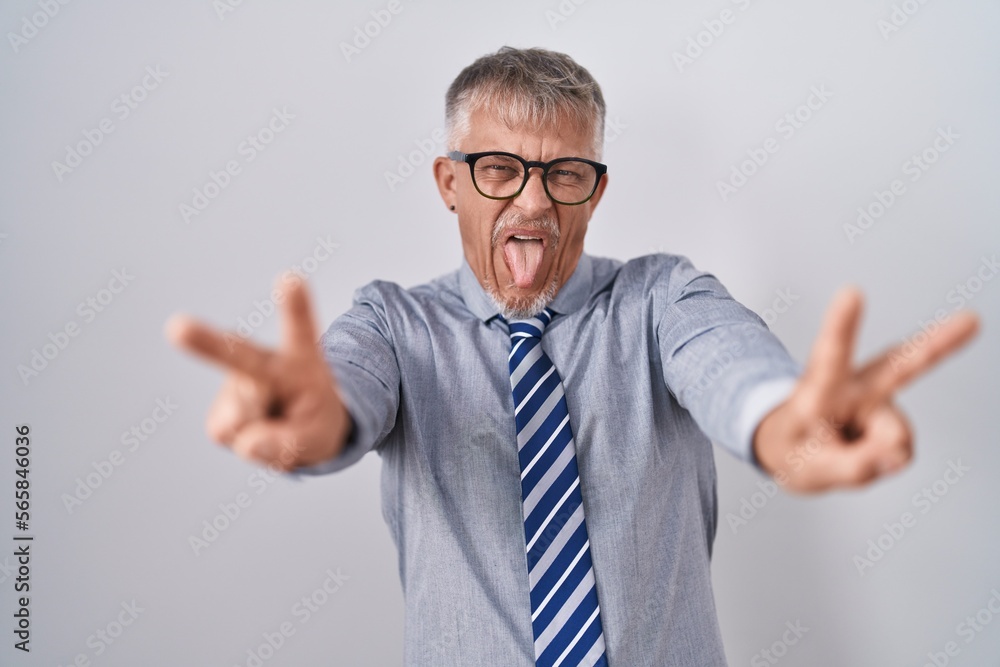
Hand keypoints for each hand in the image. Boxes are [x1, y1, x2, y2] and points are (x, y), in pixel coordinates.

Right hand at [165, 274, 350, 470]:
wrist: (301, 426)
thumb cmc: (315, 422)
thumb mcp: (320, 438)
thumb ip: (290, 444)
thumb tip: (248, 444)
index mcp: (301, 360)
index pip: (300, 330)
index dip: (295, 307)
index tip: (290, 279)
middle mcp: (265, 363)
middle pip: (237, 352)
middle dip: (206, 342)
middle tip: (176, 327)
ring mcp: (237, 384)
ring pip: (243, 423)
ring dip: (262, 435)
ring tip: (277, 424)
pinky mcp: (219, 412)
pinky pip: (229, 434)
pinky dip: (247, 442)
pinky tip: (257, 429)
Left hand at [753, 287, 979, 492]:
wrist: (789, 444)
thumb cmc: (794, 447)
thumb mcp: (807, 468)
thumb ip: (851, 466)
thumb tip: (899, 452)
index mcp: (816, 391)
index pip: (827, 361)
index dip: (841, 327)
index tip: (852, 291)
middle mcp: (852, 386)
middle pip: (897, 367)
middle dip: (936, 343)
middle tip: (971, 319)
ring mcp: (876, 398)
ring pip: (895, 437)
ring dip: (874, 458)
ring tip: (844, 455)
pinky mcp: (891, 413)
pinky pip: (899, 448)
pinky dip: (882, 459)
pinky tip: (862, 450)